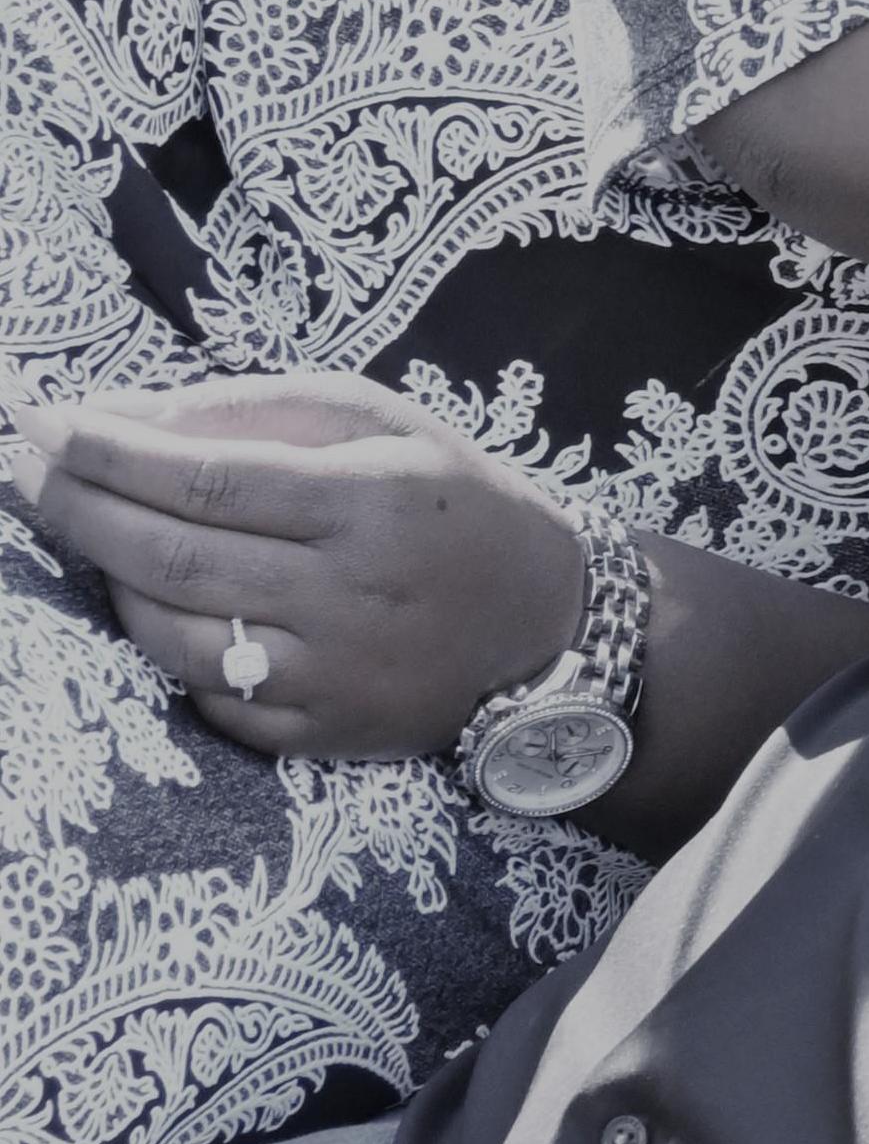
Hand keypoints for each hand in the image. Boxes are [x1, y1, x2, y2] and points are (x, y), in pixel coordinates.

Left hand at [22, 374, 585, 762]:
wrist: (542, 621)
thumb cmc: (450, 501)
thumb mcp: (382, 423)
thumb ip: (258, 409)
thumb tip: (123, 414)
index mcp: (373, 500)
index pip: (208, 476)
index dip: (110, 451)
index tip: (40, 419)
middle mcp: (349, 592)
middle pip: (172, 556)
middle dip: (79, 508)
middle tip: (26, 470)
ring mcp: (332, 674)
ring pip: (171, 633)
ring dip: (108, 580)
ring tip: (91, 532)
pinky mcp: (320, 735)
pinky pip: (204, 696)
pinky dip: (160, 647)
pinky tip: (153, 603)